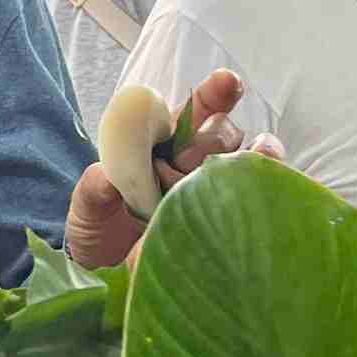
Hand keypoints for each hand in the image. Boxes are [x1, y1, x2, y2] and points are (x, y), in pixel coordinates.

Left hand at [65, 69, 273, 268]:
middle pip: (224, 135)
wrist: (106, 273)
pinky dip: (268, 188)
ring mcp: (216, 191)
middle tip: (182, 162)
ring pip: (249, 162)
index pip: (197, 110)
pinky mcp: (229, 221)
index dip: (215, 94)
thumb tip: (107, 177)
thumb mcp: (87, 206)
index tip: (227, 82)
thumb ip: (95, 188)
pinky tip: (268, 190)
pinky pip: (259, 198)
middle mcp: (197, 163)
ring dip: (254, 159)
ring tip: (248, 163)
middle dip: (211, 141)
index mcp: (165, 144)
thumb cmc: (99, 227)